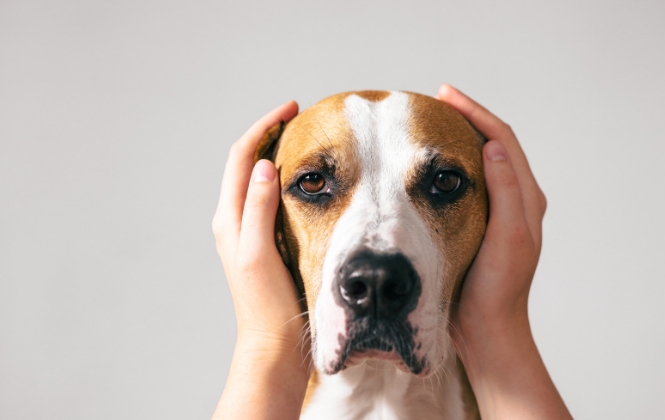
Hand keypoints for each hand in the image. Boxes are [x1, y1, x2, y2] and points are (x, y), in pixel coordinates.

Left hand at [211, 101, 309, 419]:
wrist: (272, 346)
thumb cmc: (267, 306)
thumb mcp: (260, 253)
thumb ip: (258, 209)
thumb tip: (263, 166)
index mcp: (229, 219)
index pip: (242, 158)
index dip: (264, 127)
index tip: (292, 109)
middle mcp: (233, 221)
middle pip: (246, 164)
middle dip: (269, 135)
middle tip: (299, 118)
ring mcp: (247, 232)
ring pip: (256, 180)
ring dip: (275, 155)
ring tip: (302, 141)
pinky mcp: (263, 243)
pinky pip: (268, 199)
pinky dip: (283, 180)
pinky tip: (306, 183)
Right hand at [437, 85, 570, 419]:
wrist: (488, 328)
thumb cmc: (497, 288)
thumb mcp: (508, 238)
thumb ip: (507, 191)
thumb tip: (493, 146)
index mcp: (527, 199)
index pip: (502, 140)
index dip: (476, 113)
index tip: (445, 96)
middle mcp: (517, 200)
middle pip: (494, 144)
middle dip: (467, 118)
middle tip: (436, 101)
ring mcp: (499, 212)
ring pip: (481, 161)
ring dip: (460, 138)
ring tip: (433, 123)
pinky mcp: (481, 223)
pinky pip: (468, 182)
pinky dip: (451, 165)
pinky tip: (430, 166)